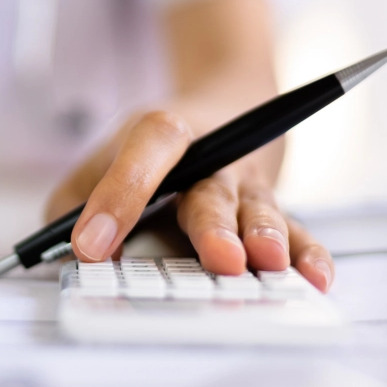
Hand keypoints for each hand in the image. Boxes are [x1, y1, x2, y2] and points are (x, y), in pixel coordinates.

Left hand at [44, 111, 333, 291]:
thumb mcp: (101, 159)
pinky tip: (314, 276)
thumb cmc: (154, 149)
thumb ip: (73, 201)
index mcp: (162, 134)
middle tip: (217, 258)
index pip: (146, 150)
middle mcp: (213, 158)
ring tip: (266, 262)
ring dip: (264, 237)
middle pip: (211, 192)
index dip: (119, 195)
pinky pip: (298, 230)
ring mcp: (247, 186)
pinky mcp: (274, 210)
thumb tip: (72, 253)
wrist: (226, 111)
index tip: (91, 247)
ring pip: (258, 210)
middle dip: (213, 227)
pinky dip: (309, 253)